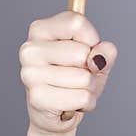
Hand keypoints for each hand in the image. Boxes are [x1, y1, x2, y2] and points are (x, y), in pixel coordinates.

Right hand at [19, 10, 117, 135]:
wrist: (57, 113)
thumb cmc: (76, 79)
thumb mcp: (97, 58)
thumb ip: (105, 51)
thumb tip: (98, 57)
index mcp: (41, 30)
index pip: (76, 23)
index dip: (92, 39)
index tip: (86, 49)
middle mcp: (30, 49)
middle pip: (82, 53)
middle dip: (92, 68)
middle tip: (79, 75)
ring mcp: (30, 73)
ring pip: (84, 78)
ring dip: (89, 88)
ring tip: (75, 89)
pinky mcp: (37, 97)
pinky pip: (81, 97)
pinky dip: (86, 103)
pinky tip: (72, 103)